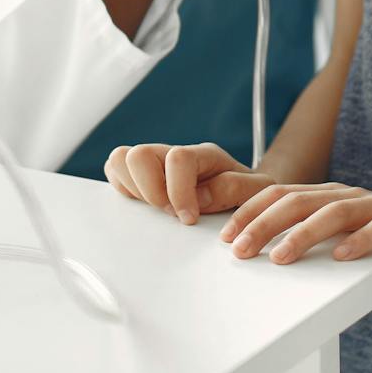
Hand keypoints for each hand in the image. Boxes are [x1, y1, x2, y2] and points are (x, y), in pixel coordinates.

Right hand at [103, 142, 275, 224]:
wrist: (246, 194)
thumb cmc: (250, 194)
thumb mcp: (256, 192)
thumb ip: (234, 189)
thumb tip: (198, 196)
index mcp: (204, 155)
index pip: (178, 158)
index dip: (178, 191)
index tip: (188, 218)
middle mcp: (175, 154)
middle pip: (139, 154)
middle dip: (150, 191)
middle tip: (169, 212)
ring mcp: (156, 162)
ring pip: (121, 158)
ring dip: (134, 189)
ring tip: (156, 209)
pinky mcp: (141, 174)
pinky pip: (115, 170)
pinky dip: (123, 189)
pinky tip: (146, 206)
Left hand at [219, 182, 371, 287]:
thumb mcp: (344, 242)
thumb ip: (311, 241)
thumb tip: (259, 257)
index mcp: (331, 197)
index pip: (282, 196)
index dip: (252, 213)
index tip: (226, 236)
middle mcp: (353, 195)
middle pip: (300, 201)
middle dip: (264, 224)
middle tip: (239, 249)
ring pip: (337, 212)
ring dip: (303, 234)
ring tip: (280, 256)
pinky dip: (362, 239)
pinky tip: (342, 255)